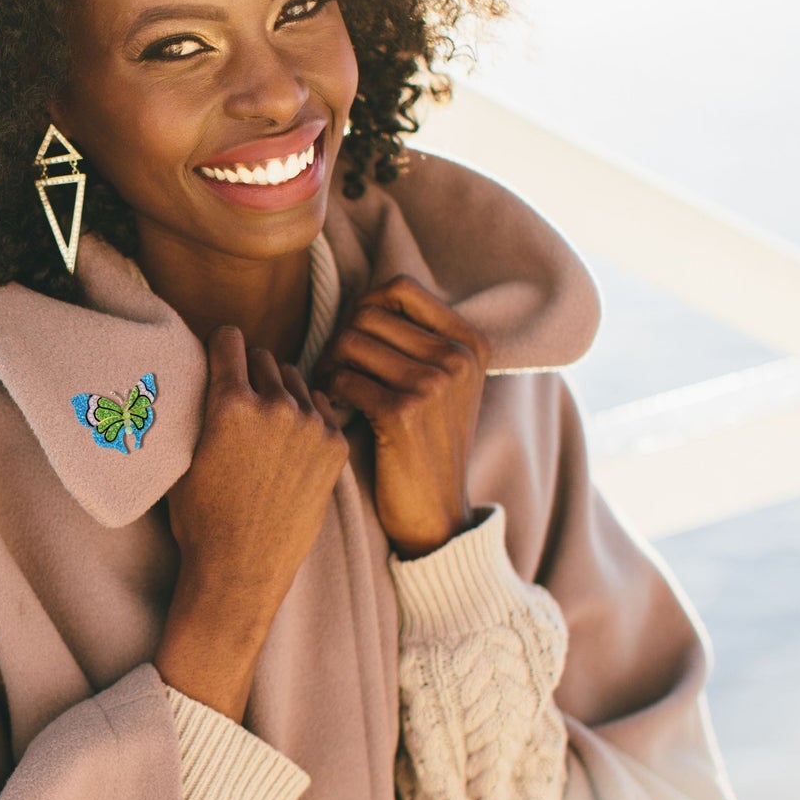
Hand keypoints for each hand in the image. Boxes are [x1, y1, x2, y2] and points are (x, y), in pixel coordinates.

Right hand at [156, 325, 347, 721]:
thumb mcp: (184, 455)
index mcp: (230, 403)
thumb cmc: (202, 518)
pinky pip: (321, 406)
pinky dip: (307, 415)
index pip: (230, 338)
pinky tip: (291, 442)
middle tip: (241, 398)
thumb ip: (199, 408)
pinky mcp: (334, 446)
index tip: (220, 359)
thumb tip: (203, 376)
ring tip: (265, 424)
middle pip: (264, 356)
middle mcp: (274, 406)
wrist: (242, 570)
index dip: (221, 348)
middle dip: (250, 371)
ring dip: (279, 391)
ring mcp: (311, 425)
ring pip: (294, 379)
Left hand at [312, 274, 489, 558]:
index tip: (356, 338)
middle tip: (335, 369)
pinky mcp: (403, 413)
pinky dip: (328, 390)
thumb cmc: (428, 443)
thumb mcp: (446, 385)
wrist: (436, 511)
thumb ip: (421, 339)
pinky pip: (343, 378)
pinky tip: (333, 407)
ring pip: (349, 342)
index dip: (364, 306)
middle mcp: (457, 357)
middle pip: (368, 314)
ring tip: (332, 386)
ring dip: (329, 364)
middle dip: (340, 339)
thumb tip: (366, 300)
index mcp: (471, 342)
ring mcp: (433, 384)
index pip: (400, 288)